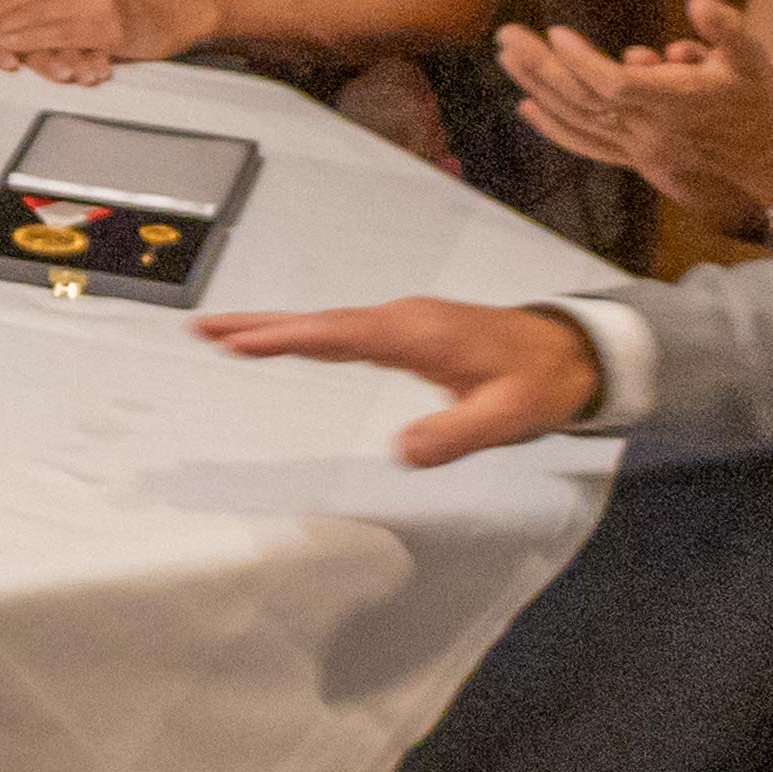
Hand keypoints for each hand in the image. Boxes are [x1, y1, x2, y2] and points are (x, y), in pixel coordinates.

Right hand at [191, 294, 603, 463]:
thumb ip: (457, 434)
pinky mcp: (404, 331)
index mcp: (418, 334)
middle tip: (201, 329)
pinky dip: (303, 334)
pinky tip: (282, 342)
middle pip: (319, 323)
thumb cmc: (540, 382)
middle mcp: (401, 319)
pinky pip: (341, 331)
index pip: (340, 336)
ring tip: (220, 335)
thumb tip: (401, 451)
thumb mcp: (509, 416)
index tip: (238, 342)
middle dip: (259, 326)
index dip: (287, 339)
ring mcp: (401, 322)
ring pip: (326, 325)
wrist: (571, 351)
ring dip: (273, 329)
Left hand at [494, 0, 772, 224]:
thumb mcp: (754, 62)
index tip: (555, 31)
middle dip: (540, 66)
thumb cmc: (765, 110)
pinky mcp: (639, 160)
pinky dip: (554, 127)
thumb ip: (728, 30)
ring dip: (538, 89)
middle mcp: (648, 132)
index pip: (610, 83)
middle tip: (505, 34)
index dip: (579, 60)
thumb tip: (699, 0)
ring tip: (507, 60)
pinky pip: (586, 145)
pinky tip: (527, 108)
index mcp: (672, 105)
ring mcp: (640, 149)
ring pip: (577, 122)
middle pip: (580, 100)